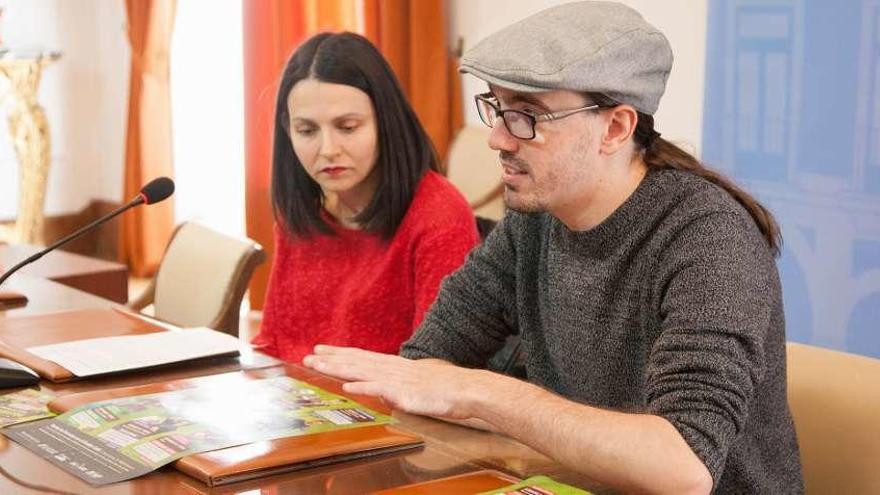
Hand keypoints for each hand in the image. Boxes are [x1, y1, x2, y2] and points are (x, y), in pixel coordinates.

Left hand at [302, 345, 490, 419]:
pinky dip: (362, 386)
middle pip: (357, 361)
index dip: (341, 353)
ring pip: (361, 371)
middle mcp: (393, 368)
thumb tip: (392, 389)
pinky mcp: (405, 393)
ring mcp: (398, 379)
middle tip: (308, 355)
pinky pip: (380, 389)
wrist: (468, 389)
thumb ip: (403, 383)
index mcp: (396, 365)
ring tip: (317, 364)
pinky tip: (346, 384)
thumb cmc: (448, 387)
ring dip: (337, 367)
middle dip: (331, 358)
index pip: (363, 357)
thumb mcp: (421, 380)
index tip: (322, 349)